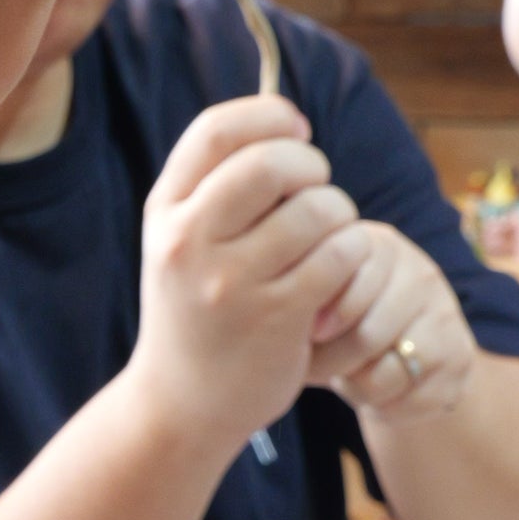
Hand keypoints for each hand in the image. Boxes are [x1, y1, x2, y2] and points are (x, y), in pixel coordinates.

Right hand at [131, 98, 365, 455]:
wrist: (181, 404)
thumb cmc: (194, 311)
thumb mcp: (180, 244)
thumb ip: (215, 187)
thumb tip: (284, 121)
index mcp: (164, 212)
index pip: (217, 131)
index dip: (269, 115)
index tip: (297, 130)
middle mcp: (189, 242)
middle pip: (270, 162)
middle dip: (310, 165)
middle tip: (316, 188)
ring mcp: (231, 281)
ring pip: (317, 208)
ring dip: (339, 213)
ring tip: (329, 235)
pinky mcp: (277, 316)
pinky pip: (341, 255)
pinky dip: (354, 252)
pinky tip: (340, 267)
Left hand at [308, 220, 474, 423]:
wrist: (398, 360)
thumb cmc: (339, 325)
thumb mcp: (318, 300)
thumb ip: (305, 294)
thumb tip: (288, 318)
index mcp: (380, 246)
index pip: (350, 279)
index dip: (323, 315)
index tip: (309, 333)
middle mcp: (421, 273)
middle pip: (369, 334)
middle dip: (332, 361)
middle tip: (313, 368)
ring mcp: (445, 315)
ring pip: (388, 371)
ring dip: (356, 386)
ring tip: (344, 378)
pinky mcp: (459, 358)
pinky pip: (410, 397)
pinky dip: (384, 405)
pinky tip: (374, 393)